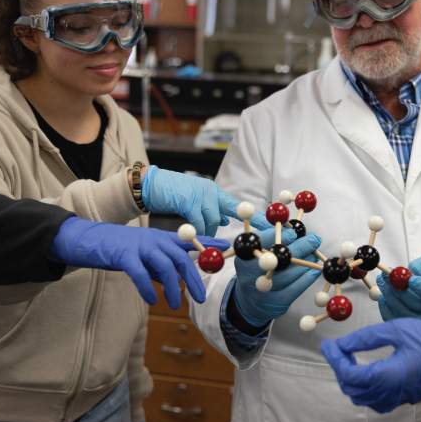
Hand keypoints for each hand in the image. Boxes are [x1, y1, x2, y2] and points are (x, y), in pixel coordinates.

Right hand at [51, 217, 229, 308]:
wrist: (88, 240)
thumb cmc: (118, 250)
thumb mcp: (144, 256)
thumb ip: (159, 267)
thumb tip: (175, 281)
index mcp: (161, 239)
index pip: (190, 241)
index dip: (209, 243)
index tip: (226, 247)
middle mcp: (153, 240)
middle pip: (180, 258)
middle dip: (193, 278)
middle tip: (200, 297)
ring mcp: (138, 246)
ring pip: (163, 266)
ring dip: (172, 287)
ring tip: (176, 304)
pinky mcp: (123, 254)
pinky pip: (139, 273)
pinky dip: (147, 288)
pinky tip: (153, 300)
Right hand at [141, 165, 269, 235]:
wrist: (151, 184)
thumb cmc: (173, 195)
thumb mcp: (196, 201)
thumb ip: (211, 209)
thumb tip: (226, 219)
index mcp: (214, 192)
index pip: (237, 205)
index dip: (254, 215)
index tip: (269, 224)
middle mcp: (211, 191)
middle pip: (233, 208)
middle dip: (248, 221)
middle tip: (257, 235)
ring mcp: (200, 194)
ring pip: (214, 219)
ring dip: (209, 231)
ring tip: (202, 236)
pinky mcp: (188, 201)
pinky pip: (198, 222)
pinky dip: (197, 231)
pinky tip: (193, 234)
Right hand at [232, 228, 322, 326]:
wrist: (250, 301)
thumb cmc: (257, 269)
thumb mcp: (257, 253)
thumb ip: (271, 239)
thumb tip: (293, 228)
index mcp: (244, 258)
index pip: (262, 243)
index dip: (279, 236)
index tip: (293, 232)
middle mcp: (251, 275)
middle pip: (280, 258)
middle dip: (301, 246)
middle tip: (314, 238)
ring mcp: (264, 291)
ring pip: (291, 273)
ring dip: (307, 261)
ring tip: (315, 252)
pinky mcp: (277, 303)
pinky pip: (297, 288)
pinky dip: (308, 276)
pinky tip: (315, 269)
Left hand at [321, 318, 420, 412]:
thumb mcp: (396, 329)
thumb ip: (365, 338)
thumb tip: (341, 345)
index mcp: (389, 376)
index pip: (350, 375)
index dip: (335, 360)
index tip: (328, 345)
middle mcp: (392, 393)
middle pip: (353, 389)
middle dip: (340, 368)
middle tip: (337, 348)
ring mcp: (398, 399)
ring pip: (362, 398)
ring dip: (350, 379)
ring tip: (348, 357)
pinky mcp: (403, 398)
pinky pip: (376, 401)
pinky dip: (364, 388)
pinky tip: (365, 371)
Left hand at [376, 249, 420, 320]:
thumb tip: (413, 270)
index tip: (410, 278)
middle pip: (416, 305)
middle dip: (398, 289)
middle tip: (386, 274)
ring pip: (405, 313)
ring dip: (390, 297)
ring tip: (382, 280)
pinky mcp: (414, 319)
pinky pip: (398, 319)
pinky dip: (387, 309)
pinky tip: (383, 296)